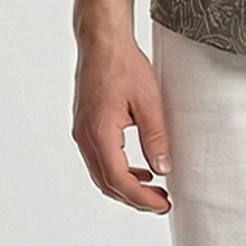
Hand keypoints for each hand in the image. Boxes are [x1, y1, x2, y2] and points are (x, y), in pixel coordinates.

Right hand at [71, 35, 171, 212]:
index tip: (162, 204)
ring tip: (153, 188)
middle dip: (134, 198)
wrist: (103, 41)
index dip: (141, 198)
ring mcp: (82, 132)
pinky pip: (99, 159)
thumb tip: (163, 169)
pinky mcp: (85, 125)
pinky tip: (139, 168)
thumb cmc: (123, 64)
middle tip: (161, 202)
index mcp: (99, 132)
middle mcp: (85, 136)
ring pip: (101, 173)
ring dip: (125, 185)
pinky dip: (117, 170)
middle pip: (107, 183)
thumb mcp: (148, 101)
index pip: (118, 180)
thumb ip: (155, 137)